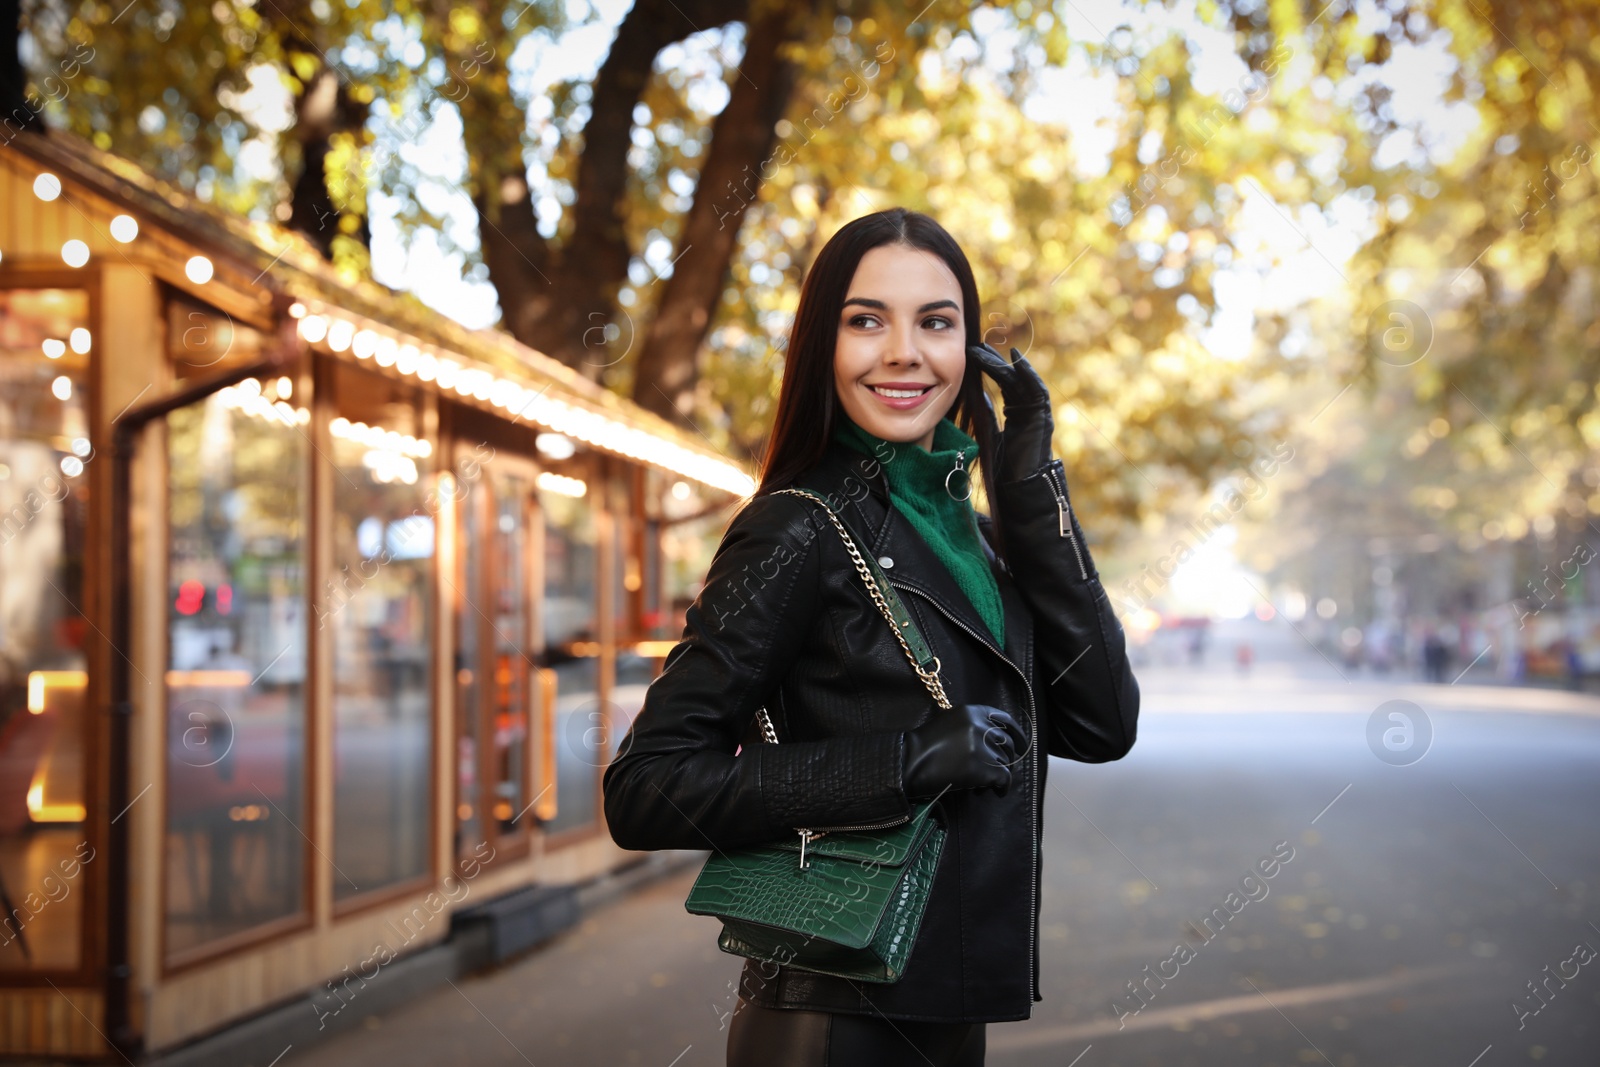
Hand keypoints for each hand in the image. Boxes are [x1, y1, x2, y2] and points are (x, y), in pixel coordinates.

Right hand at [902, 703, 1026, 798]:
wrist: (907, 762)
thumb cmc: (922, 747)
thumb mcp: (947, 724)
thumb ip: (969, 725)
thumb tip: (991, 739)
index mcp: (970, 712)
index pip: (1004, 718)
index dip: (1016, 732)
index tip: (1020, 743)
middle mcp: (980, 725)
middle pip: (1006, 742)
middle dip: (1006, 758)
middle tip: (999, 769)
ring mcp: (982, 746)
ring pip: (1005, 762)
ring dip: (998, 774)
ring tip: (984, 785)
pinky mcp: (983, 768)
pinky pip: (1004, 778)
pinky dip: (1003, 787)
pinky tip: (996, 792)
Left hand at [969, 342, 1052, 483]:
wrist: (1018, 486)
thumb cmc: (1003, 466)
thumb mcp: (989, 433)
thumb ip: (986, 414)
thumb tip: (978, 394)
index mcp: (1017, 413)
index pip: (1004, 384)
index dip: (990, 368)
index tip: (974, 354)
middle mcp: (1029, 409)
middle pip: (1012, 379)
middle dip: (995, 361)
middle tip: (978, 345)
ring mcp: (1037, 413)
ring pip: (1022, 381)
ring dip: (1006, 365)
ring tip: (990, 350)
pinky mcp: (1043, 417)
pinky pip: (1038, 390)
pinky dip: (1028, 374)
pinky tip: (1016, 360)